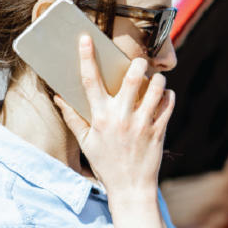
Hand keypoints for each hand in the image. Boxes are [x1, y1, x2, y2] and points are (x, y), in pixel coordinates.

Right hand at [54, 34, 175, 201]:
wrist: (131, 188)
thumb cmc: (106, 164)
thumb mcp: (86, 142)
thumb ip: (73, 118)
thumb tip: (58, 97)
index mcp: (100, 117)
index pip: (90, 80)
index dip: (87, 56)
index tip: (86, 38)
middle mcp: (121, 117)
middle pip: (131, 78)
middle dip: (137, 64)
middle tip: (139, 61)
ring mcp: (142, 124)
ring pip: (155, 89)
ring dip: (157, 79)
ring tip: (155, 79)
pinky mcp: (159, 131)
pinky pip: (168, 105)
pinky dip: (169, 96)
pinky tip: (165, 95)